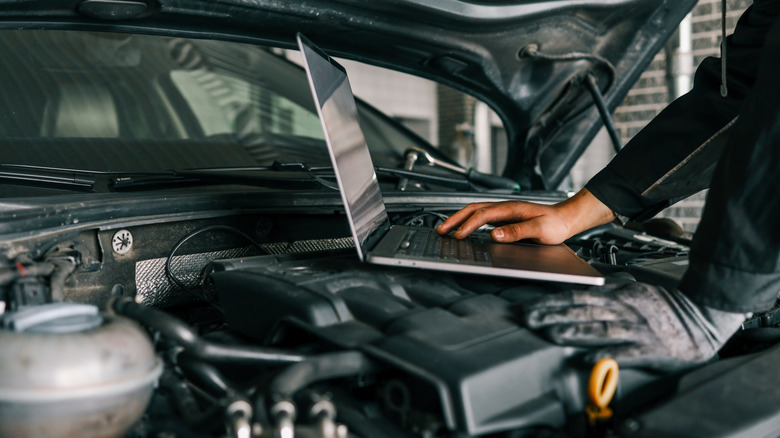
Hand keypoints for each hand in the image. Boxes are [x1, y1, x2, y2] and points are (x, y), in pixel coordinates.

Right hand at [436, 188, 614, 243]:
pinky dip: (468, 222)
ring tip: (446, 229)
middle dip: (455, 219)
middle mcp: (505, 207)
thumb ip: (517, 231)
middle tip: (441, 230)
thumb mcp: (539, 230)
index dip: (468, 225)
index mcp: (511, 208)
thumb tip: (495, 234)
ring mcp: (504, 212)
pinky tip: (464, 229)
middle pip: (473, 209)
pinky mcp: (505, 218)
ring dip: (459, 219)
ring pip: (475, 212)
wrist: (566, 219)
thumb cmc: (555, 224)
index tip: (458, 236)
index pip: (482, 215)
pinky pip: (482, 218)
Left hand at [522, 282, 745, 370]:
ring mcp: (636, 328)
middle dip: (552, 314)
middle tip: (529, 318)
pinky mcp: (649, 348)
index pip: (578, 296)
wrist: (704, 317)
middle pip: (582, 310)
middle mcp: (624, 309)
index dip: (552, 301)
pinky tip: (588, 359)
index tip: (530, 306)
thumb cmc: (668, 307)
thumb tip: (587, 289)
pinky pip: (625, 352)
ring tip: (552, 334)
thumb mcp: (636, 290)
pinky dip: (606, 355)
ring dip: (574, 331)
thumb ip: (612, 289)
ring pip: (600, 328)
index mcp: (619, 295)